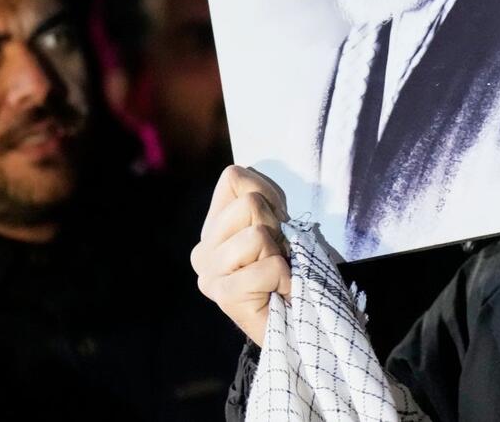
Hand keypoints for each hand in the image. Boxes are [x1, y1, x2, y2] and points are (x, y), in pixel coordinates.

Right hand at [190, 165, 292, 346]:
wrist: (297, 322)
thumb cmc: (290, 270)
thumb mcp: (279, 223)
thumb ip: (262, 199)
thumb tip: (250, 189)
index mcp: (213, 224)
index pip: (234, 176)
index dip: (269, 194)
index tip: (277, 224)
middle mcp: (203, 247)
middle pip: (250, 203)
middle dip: (276, 227)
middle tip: (279, 255)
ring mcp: (209, 273)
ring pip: (256, 234)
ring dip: (279, 255)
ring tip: (277, 273)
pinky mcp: (223, 295)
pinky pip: (266, 267)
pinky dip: (283, 278)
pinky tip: (277, 292)